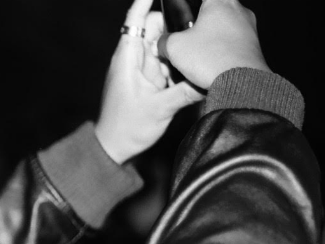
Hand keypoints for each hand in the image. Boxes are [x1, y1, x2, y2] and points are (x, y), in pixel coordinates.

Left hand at [95, 0, 203, 164]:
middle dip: (174, 24)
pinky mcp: (150, 79)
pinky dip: (179, 62)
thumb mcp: (159, 109)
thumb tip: (210, 77)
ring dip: (179, 45)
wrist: (114, 148)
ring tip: (199, 43)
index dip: (146, 0)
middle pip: (155, 27)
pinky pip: (168, 62)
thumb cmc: (127, 129)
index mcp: (128, 58)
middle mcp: (134, 59)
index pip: (135, 19)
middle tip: (197, 28)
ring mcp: (142, 68)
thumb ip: (186, 91)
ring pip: (164, 44)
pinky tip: (193, 65)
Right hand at [160, 0, 269, 88]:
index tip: (188, 16)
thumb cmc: (210, 58)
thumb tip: (162, 43)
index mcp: (219, 1)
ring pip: (227, 27)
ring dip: (215, 37)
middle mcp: (239, 9)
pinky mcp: (255, 46)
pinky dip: (225, 50)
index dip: (192, 7)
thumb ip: (165, 40)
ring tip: (201, 54)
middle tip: (190, 36)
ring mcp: (250, 28)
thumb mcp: (175, 48)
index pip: (202, 0)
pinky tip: (214, 64)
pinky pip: (236, 43)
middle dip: (202, 23)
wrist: (240, 82)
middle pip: (217, 10)